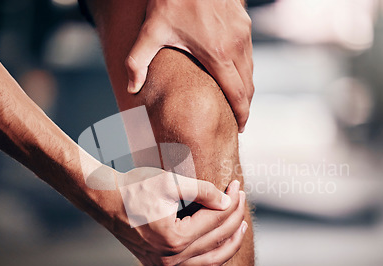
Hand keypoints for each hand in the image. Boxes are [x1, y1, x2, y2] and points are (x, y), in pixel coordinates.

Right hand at [90, 166, 246, 265]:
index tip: (237, 186)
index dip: (231, 201)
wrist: (106, 200)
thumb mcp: (170, 183)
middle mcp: (170, 257)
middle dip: (234, 218)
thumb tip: (228, 202)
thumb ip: (203, 191)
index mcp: (175, 237)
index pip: (216, 220)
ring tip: (241, 228)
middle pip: (216, 239)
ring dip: (229, 246)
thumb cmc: (135, 187)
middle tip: (242, 199)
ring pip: (208, 262)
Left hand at [125, 0, 253, 132]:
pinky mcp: (244, 21)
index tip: (240, 128)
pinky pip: (249, 52)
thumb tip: (131, 88)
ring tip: (235, 100)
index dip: (241, 115)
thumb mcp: (151, 30)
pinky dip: (245, 68)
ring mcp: (243, 32)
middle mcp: (237, 45)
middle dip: (245, 106)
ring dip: (246, 87)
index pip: (237, 94)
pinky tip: (233, 72)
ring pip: (251, 69)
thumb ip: (137, 62)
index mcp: (218, 55)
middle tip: (238, 120)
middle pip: (249, 85)